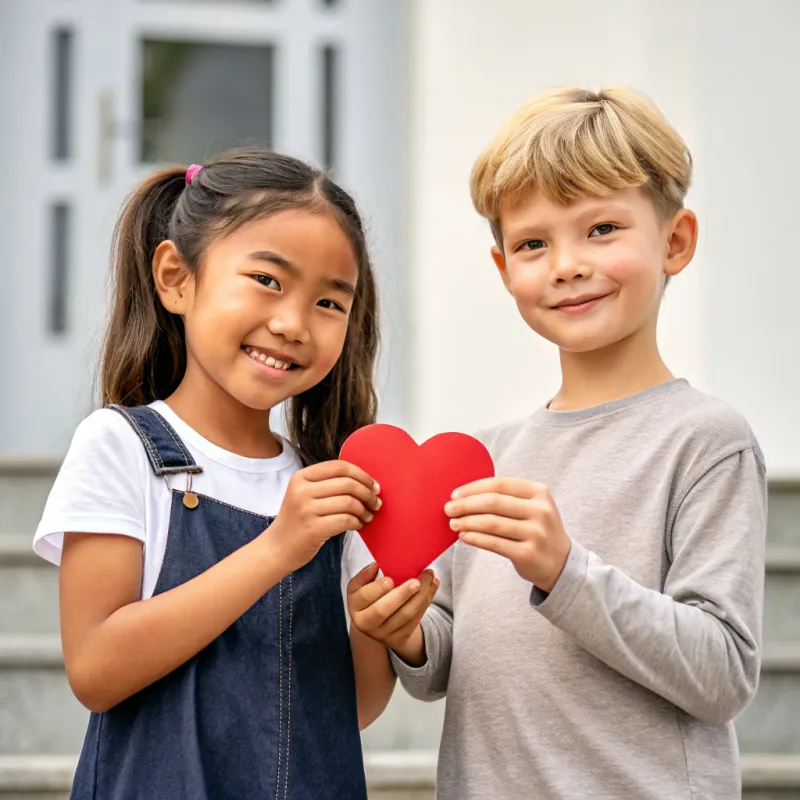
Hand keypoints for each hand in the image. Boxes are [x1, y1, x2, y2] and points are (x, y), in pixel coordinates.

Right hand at [267, 461, 380, 572]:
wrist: (277, 548)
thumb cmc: (298, 520)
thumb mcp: (305, 494)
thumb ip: (328, 484)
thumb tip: (366, 482)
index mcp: (301, 477)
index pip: (339, 467)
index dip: (362, 475)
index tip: (374, 486)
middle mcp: (302, 491)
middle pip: (348, 484)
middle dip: (368, 493)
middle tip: (376, 503)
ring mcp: (306, 510)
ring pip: (349, 503)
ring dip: (364, 510)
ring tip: (368, 516)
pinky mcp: (313, 529)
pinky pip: (346, 521)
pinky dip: (357, 523)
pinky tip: (358, 525)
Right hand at [347, 563, 438, 662]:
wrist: (377, 623)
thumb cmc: (369, 597)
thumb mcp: (361, 586)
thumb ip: (365, 576)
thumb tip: (375, 566)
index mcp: (355, 608)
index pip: (365, 597)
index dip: (377, 589)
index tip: (390, 580)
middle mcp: (366, 624)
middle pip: (384, 610)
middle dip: (402, 594)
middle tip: (416, 581)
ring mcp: (384, 635)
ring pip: (405, 615)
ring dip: (421, 595)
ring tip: (429, 577)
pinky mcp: (400, 639)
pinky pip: (415, 620)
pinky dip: (426, 601)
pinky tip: (432, 587)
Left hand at [445, 478, 570, 592]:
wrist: (560, 562)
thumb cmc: (536, 528)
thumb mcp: (530, 506)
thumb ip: (505, 497)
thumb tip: (464, 495)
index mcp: (538, 492)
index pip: (498, 484)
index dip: (472, 488)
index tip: (454, 494)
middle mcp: (540, 510)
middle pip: (493, 503)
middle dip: (465, 505)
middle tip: (448, 509)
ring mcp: (536, 533)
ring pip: (491, 523)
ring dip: (467, 522)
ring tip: (453, 524)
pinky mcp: (528, 554)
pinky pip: (494, 543)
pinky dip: (475, 539)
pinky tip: (464, 537)